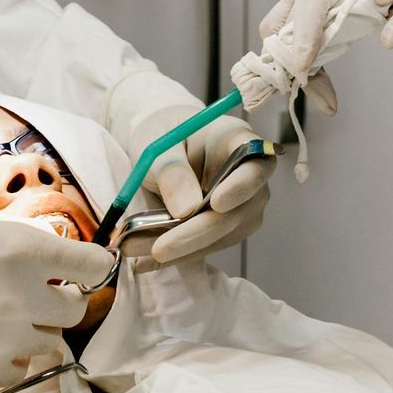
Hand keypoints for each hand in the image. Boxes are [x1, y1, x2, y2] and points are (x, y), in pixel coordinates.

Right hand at [0, 213, 114, 387]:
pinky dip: (10, 357)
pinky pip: (21, 369)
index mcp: (25, 251)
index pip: (95, 267)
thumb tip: (63, 260)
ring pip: (50, 342)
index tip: (85, 271)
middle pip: (76, 310)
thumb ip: (27, 245)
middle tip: (32, 295)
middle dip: (59, 301)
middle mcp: (24, 296)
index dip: (93, 268)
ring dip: (33, 331)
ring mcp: (7, 339)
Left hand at [122, 109, 274, 264]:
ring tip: (137, 251)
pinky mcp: (226, 227)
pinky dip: (178, 255)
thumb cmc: (164, 132)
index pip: (254, 166)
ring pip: (223, 236)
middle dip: (198, 233)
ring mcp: (242, 204)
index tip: (216, 204)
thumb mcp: (159, 144)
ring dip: (183, 249)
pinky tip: (146, 261)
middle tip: (160, 249)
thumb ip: (172, 170)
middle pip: (238, 211)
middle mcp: (249, 175)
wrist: (160, 146)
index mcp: (238, 140)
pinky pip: (207, 245)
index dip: (240, 187)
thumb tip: (186, 210)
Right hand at [257, 0, 392, 106]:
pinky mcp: (302, 12)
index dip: (305, 32)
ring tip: (325, 99)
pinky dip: (298, 67)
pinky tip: (322, 90)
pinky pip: (287, 41)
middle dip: (288, 62)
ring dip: (291, 69)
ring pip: (277, 35)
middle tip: (321, 97)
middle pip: (281, 23)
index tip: (304, 65)